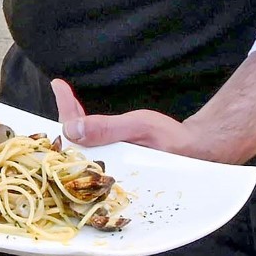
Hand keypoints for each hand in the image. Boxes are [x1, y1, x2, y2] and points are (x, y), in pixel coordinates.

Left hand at [51, 79, 220, 161]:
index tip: (59, 86)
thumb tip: (72, 129)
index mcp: (107, 164)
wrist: (195, 152)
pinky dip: (85, 127)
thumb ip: (107, 129)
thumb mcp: (140, 127)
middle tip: (61, 89)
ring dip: (74, 119)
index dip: (66, 113)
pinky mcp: (116, 162)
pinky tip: (82, 115)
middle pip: (73, 143)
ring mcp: (109, 166)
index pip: (74, 140)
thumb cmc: (170, 140)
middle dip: (66, 117)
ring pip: (82, 143)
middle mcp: (104, 169)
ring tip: (66, 96)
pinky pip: (93, 144)